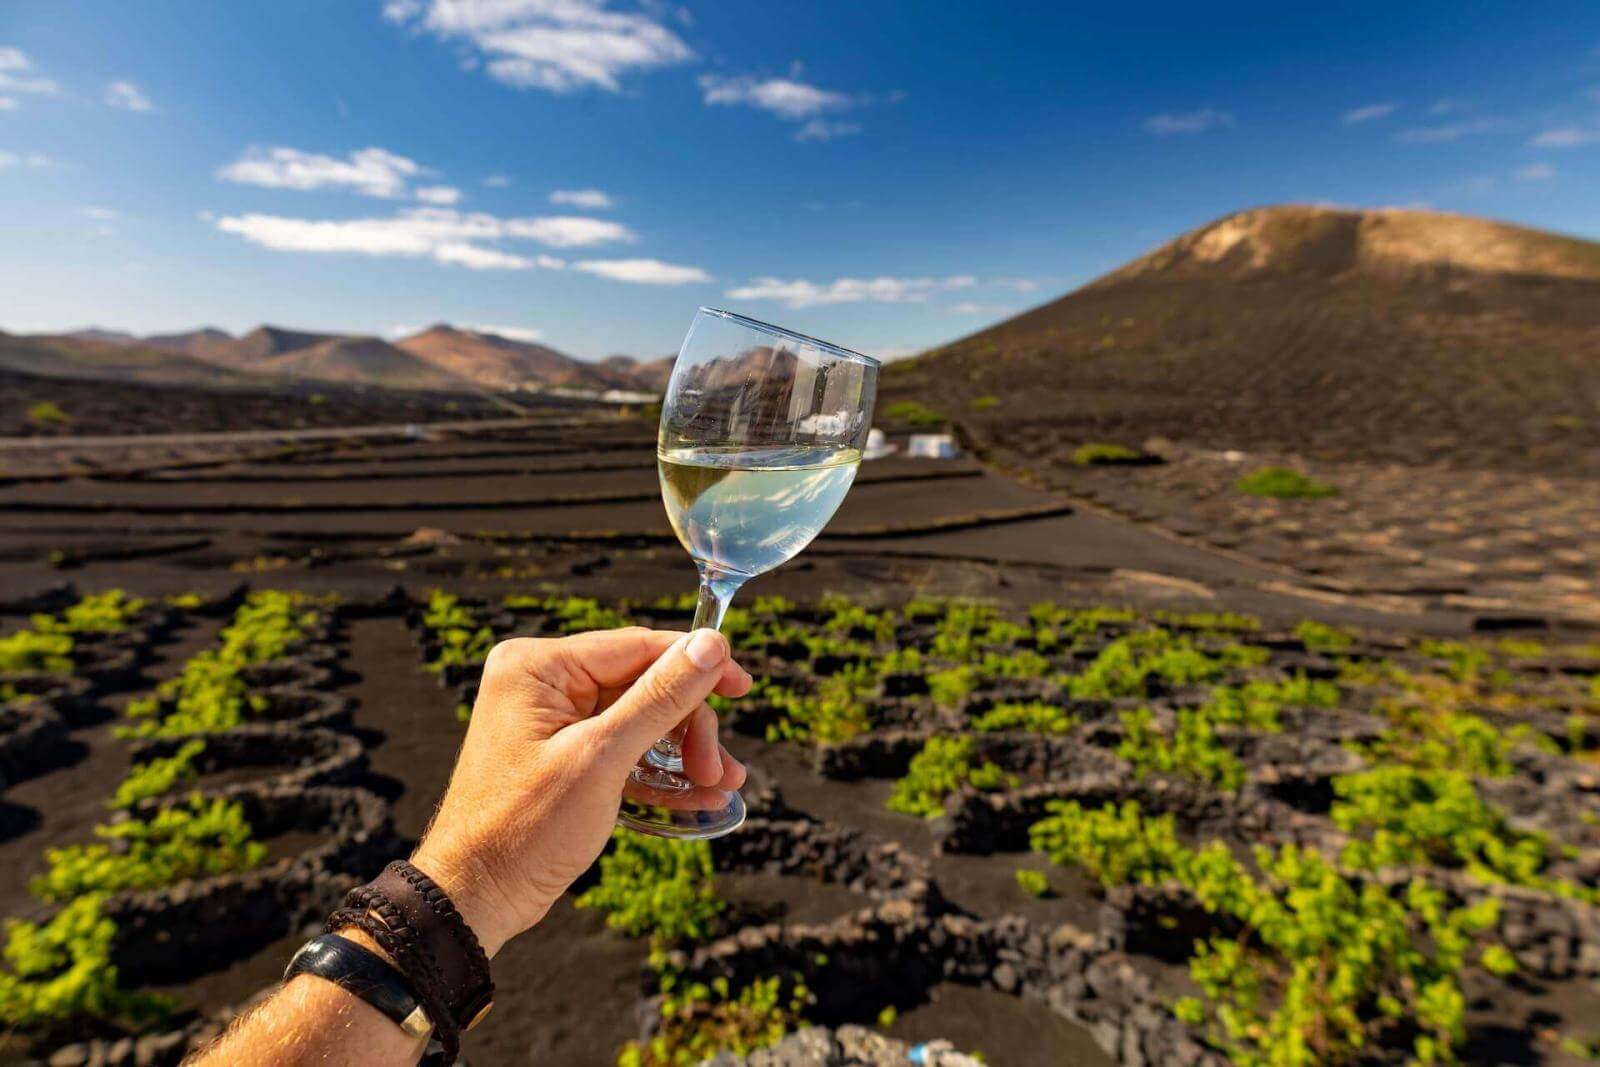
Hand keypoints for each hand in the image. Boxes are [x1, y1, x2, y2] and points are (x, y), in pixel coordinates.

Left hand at [409, 628, 749, 955]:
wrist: (475, 899)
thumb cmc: (525, 830)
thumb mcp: (602, 758)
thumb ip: (659, 697)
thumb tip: (711, 645)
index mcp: (539, 667)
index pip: (637, 646)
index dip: (697, 664)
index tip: (744, 685)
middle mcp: (542, 683)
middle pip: (644, 683)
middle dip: (689, 726)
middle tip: (717, 769)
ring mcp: (550, 720)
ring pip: (639, 718)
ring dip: (683, 752)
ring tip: (718, 785)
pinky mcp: (561, 755)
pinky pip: (622, 748)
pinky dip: (658, 771)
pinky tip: (697, 796)